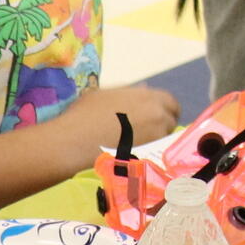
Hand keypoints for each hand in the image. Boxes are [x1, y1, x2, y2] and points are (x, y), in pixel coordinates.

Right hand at [55, 85, 181, 168]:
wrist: (73, 140)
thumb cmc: (84, 113)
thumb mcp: (106, 94)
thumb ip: (130, 92)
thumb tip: (144, 89)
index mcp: (147, 97)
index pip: (171, 103)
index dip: (165, 109)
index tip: (157, 116)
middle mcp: (156, 114)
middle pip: (170, 121)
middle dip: (163, 124)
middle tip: (149, 131)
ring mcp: (154, 136)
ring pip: (164, 138)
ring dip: (155, 139)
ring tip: (136, 143)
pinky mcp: (147, 155)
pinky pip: (154, 153)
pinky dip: (148, 152)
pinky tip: (132, 153)